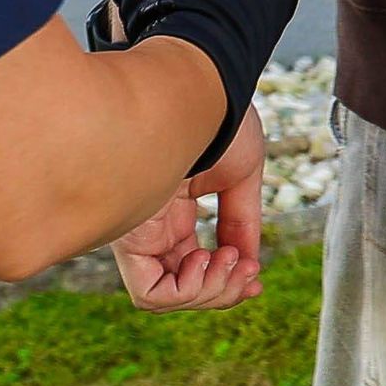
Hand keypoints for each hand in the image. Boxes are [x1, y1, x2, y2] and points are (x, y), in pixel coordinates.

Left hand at [113, 120, 265, 310]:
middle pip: (178, 288)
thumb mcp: (239, 178)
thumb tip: (248, 267)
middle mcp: (151, 224)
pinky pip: (148, 291)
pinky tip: (208, 258)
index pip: (191, 265)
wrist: (203, 88)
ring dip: (208, 292)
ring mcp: (138, 231)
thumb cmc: (219, 118)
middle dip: (221, 291)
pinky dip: (187, 291)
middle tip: (248, 269)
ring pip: (162, 297)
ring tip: (230, 260)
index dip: (225, 282)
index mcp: (173, 210)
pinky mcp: (130, 234)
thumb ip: (241, 224)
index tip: (255, 277)